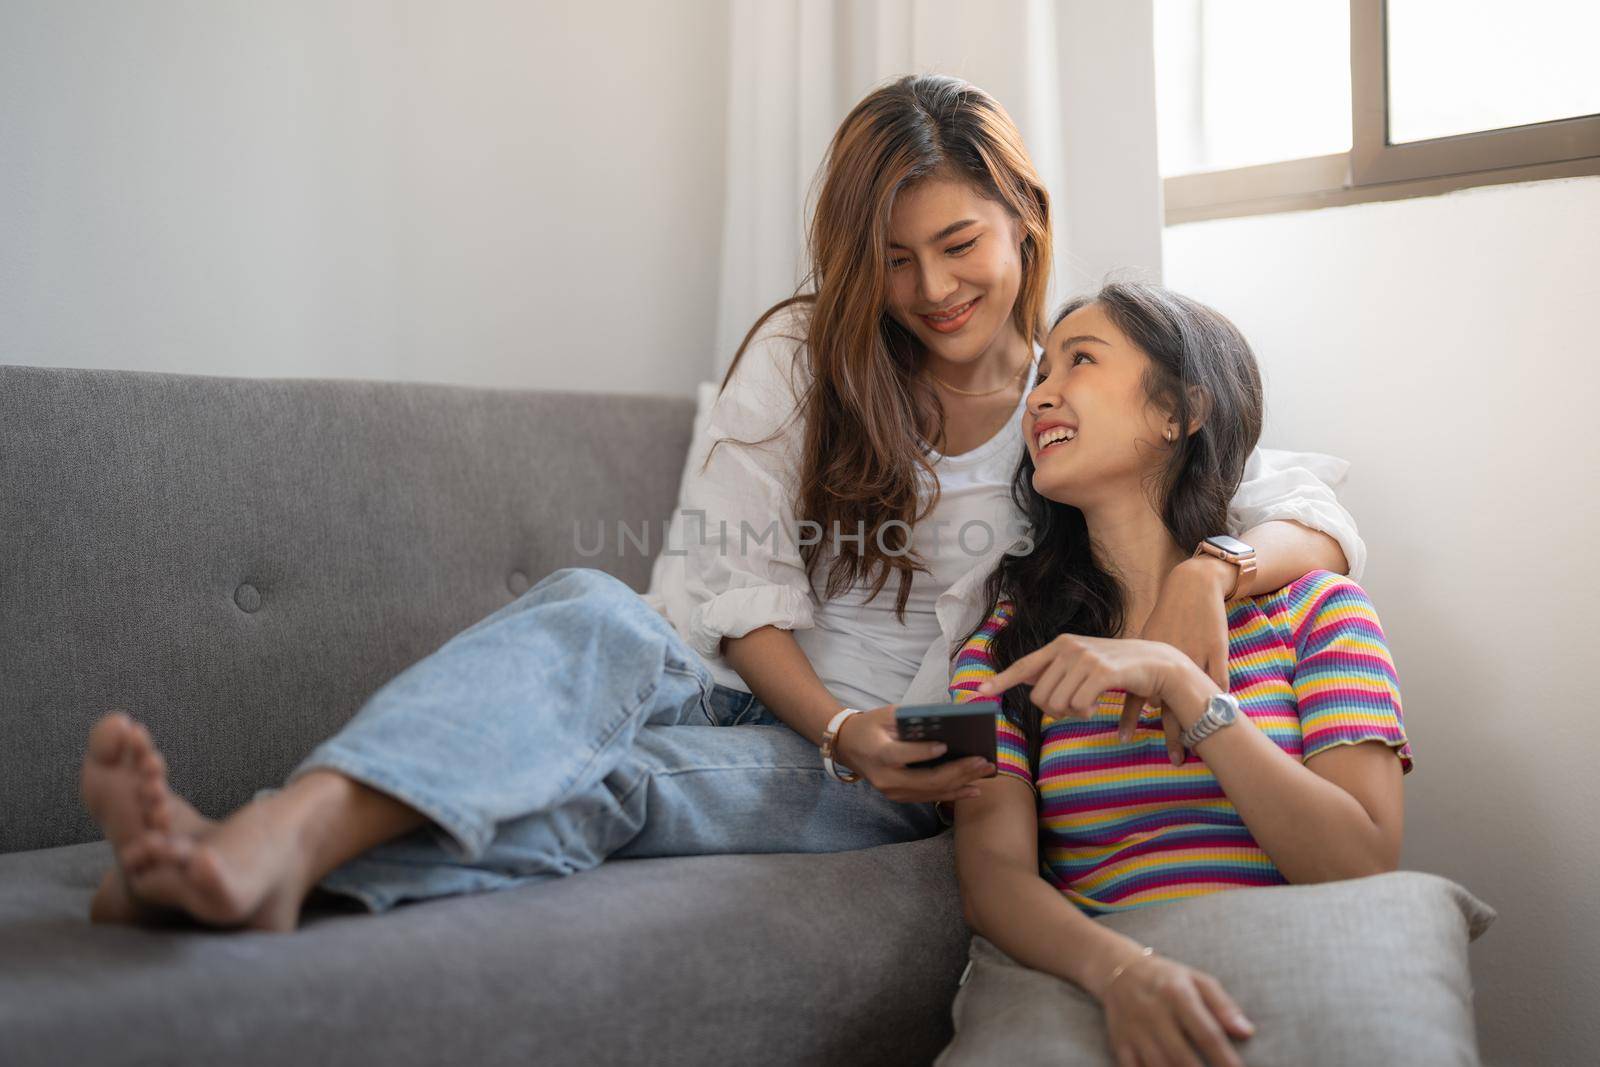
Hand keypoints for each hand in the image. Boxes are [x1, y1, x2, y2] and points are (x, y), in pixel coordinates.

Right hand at [831, 705, 993, 803]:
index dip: (925, 752)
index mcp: (880, 754)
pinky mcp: (901, 797)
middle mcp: (887, 779)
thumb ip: (912, 718)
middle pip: (928, 779)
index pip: (905, 755)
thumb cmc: (870, 726)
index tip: (947, 745)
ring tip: (985, 772)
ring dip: (962, 783)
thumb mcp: (886, 715)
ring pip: (933, 792)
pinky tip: (973, 789)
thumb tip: (948, 721)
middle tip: (983, 761)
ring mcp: (893, 792)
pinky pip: (930, 797)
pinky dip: (954, 794)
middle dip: (959, 771)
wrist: (848, 747)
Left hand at [975, 634, 1190, 722]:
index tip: (979, 691)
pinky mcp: (1102, 672)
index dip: (1001, 681)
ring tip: (1089, 705)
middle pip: (1041, 697)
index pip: (1023, 666)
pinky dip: (1086, 713)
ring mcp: (1085, 658)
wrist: (1158, 663)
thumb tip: (1031, 688)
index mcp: (1060, 645)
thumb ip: (1057, 673)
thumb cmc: (1118, 668)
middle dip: (1054, 711)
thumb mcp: (1084, 664)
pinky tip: (1098, 708)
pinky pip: (1079, 705)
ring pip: (1058, 704)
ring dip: (1073, 714)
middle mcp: (1069, 648)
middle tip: (1074, 709)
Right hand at [1099, 951, 1255, 1066]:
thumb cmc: (1168, 978)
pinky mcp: (1121, 1043)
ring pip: (1159, 1066)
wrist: (1119, 969)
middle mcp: (1154, 1013)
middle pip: (1182, 1057)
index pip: (1206, 1032)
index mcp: (1177, 994)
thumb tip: (1247, 1032)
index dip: (1225, 1058)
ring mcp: (1135, 1030)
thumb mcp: (1198, 980)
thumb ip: (1224, 1006)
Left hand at [1119, 557, 1232, 765]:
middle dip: (1172, 732)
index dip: (1130, 718)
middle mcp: (1169, 659)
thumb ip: (1140, 667)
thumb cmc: (1168, 616)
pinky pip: (1220, 680)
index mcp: (1148, 657)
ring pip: (1195, 696)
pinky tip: (1224, 716)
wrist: (1193, 585)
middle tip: (1176, 759)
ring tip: (1200, 748)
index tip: (1125, 740)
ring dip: (1198, 722)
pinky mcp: (1217, 651)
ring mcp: (1195, 655)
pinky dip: (1219, 699)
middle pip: (1168, 703)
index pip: (1136, 694)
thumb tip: (1141, 699)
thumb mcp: (1149, 639)